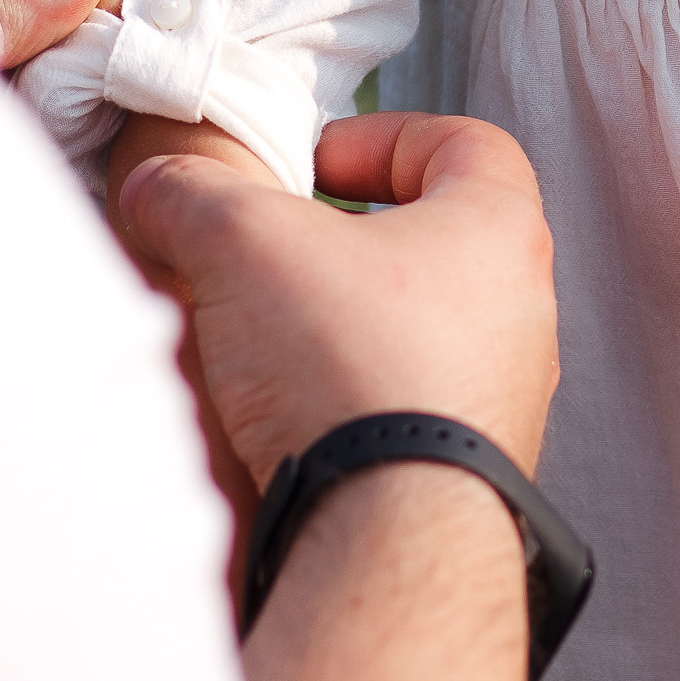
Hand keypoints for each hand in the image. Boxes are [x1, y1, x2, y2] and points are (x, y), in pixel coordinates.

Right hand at [117, 111, 559, 494]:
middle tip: (277, 257)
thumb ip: (193, 194)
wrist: (387, 542)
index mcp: (500, 232)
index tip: (314, 165)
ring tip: (263, 349)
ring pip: (419, 339)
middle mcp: (520, 318)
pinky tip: (284, 428)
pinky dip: (349, 410)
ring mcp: (500, 406)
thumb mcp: (242, 241)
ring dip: (344, 333)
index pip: (465, 143)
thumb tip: (158, 190)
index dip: (383, 138)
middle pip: (437, 246)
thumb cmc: (349, 368)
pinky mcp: (469, 481)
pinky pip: (406, 420)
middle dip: (349, 245)